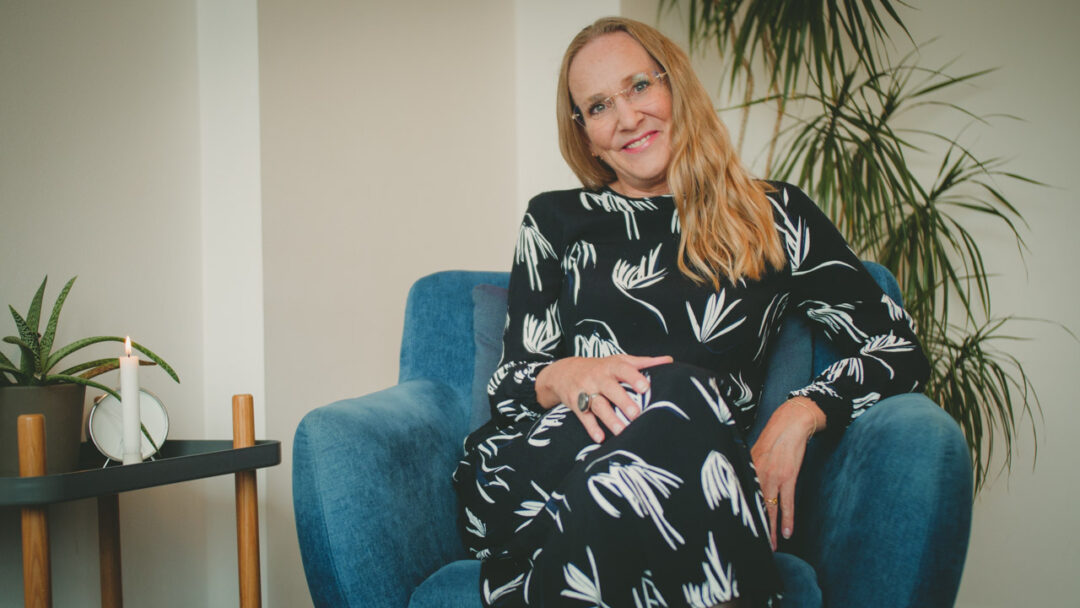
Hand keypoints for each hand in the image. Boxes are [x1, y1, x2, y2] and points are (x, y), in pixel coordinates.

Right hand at [535, 354, 673, 442]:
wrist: (564, 372)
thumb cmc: (600, 368)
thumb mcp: (618, 361)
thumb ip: (643, 362)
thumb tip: (669, 360)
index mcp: (611, 367)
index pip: (623, 370)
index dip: (634, 377)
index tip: (645, 387)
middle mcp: (598, 378)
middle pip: (610, 389)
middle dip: (623, 401)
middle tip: (636, 414)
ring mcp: (586, 391)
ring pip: (598, 405)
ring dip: (609, 418)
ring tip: (622, 431)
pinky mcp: (576, 405)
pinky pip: (583, 417)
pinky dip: (591, 427)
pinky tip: (600, 438)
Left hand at [750, 396, 824, 550]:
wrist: (790, 424)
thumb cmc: (772, 438)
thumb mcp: (754, 453)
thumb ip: (749, 469)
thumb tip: (743, 482)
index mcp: (747, 469)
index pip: (742, 496)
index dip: (739, 514)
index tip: (736, 528)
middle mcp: (757, 475)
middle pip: (754, 506)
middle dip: (753, 527)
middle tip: (751, 544)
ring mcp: (773, 478)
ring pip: (770, 509)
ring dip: (770, 529)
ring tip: (771, 546)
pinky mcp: (788, 478)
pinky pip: (787, 503)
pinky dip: (787, 519)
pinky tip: (786, 533)